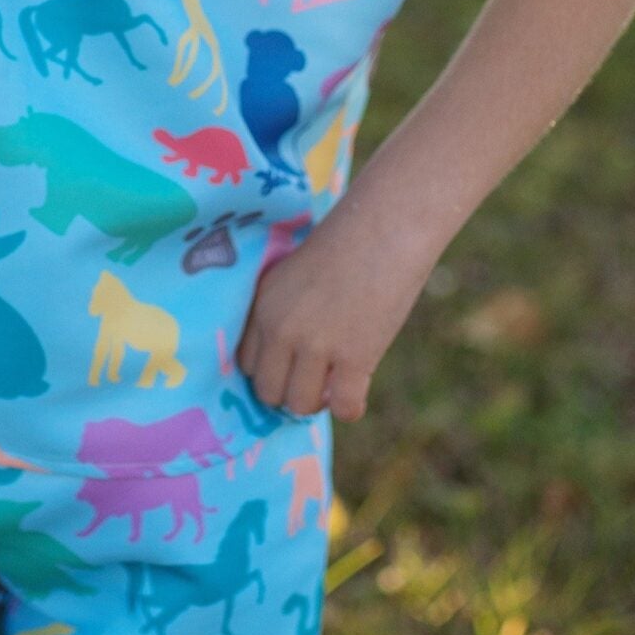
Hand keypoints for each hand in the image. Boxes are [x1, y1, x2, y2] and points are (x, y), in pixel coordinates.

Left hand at [235, 203, 435, 422]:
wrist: (387, 227)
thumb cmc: (349, 242)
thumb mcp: (296, 274)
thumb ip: (288, 310)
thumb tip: (294, 355)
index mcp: (264, 305)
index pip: (247, 364)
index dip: (272, 370)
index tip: (291, 368)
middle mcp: (281, 329)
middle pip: (269, 391)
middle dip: (290, 392)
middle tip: (316, 380)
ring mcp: (316, 345)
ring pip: (300, 405)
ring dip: (318, 402)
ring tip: (335, 384)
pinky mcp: (354, 357)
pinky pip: (343, 407)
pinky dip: (350, 407)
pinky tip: (357, 392)